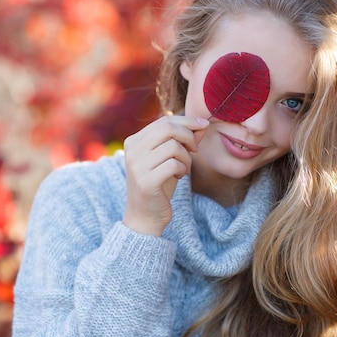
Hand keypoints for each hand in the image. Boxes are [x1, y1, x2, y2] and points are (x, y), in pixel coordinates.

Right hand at [122, 115, 208, 235]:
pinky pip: (174, 164)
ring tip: (184, 168)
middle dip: (189, 136)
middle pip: (168, 128)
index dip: (187, 121)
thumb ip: (182, 140)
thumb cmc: (159, 185)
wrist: (145, 216)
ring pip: (173, 146)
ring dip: (186, 157)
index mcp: (134, 141)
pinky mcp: (146, 182)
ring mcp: (137, 167)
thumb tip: (202, 125)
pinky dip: (183, 169)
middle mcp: (132, 151)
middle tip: (195, 150)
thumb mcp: (170, 158)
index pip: (164, 121)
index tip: (204, 126)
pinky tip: (180, 176)